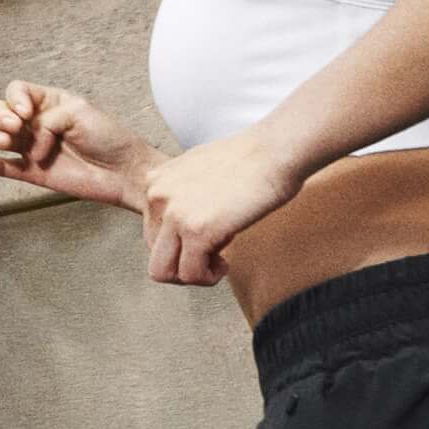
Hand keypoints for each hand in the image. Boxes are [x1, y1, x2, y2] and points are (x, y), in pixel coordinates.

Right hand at [0, 81, 154, 211]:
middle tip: (16, 127)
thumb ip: (47, 119)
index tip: (26, 112)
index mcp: (50, 102)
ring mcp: (33, 148)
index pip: (17, 91)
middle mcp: (38, 123)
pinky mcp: (33, 173)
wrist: (124, 171)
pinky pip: (4, 168)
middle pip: (0, 111)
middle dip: (0, 116)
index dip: (14, 98)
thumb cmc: (109, 137)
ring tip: (5, 142)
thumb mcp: (78, 111)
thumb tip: (30, 145)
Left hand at [140, 126, 302, 286]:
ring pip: (163, 272)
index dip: (180, 245)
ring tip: (218, 263)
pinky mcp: (197, 231)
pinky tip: (226, 264)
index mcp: (156, 181)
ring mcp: (175, 214)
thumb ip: (184, 197)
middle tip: (210, 258)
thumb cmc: (251, 161)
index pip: (152, 234)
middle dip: (182, 265)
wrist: (276, 150)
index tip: (207, 238)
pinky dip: (208, 278)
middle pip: (154, 255)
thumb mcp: (201, 172)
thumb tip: (184, 227)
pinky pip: (190, 275)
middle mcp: (157, 195)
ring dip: (192, 275)